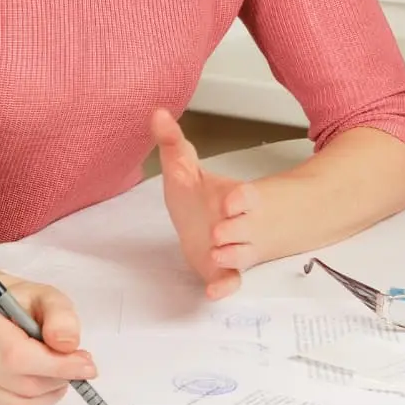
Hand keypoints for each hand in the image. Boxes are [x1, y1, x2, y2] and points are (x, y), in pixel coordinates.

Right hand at [0, 275, 94, 404]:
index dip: (57, 365)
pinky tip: (34, 389)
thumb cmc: (18, 306)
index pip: (17, 356)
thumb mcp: (44, 296)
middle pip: (22, 385)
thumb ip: (60, 315)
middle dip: (57, 379)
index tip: (87, 366)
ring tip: (50, 374)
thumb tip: (67, 344)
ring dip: (47, 396)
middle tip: (72, 365)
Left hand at [154, 108, 258, 298]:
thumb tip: (156, 112)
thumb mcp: (186, 168)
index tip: (230, 201)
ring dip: (230, 255)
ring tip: (218, 253)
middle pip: (245, 228)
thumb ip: (173, 143)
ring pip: (240, 256)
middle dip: (234, 230)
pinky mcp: (224, 270)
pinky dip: (224, 287)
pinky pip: (230, 282)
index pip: (247, 197)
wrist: (211, 227)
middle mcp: (239, 225)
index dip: (242, 200)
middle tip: (218, 230)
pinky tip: (213, 292)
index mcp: (235, 198)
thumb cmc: (198, 196)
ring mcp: (235, 249)